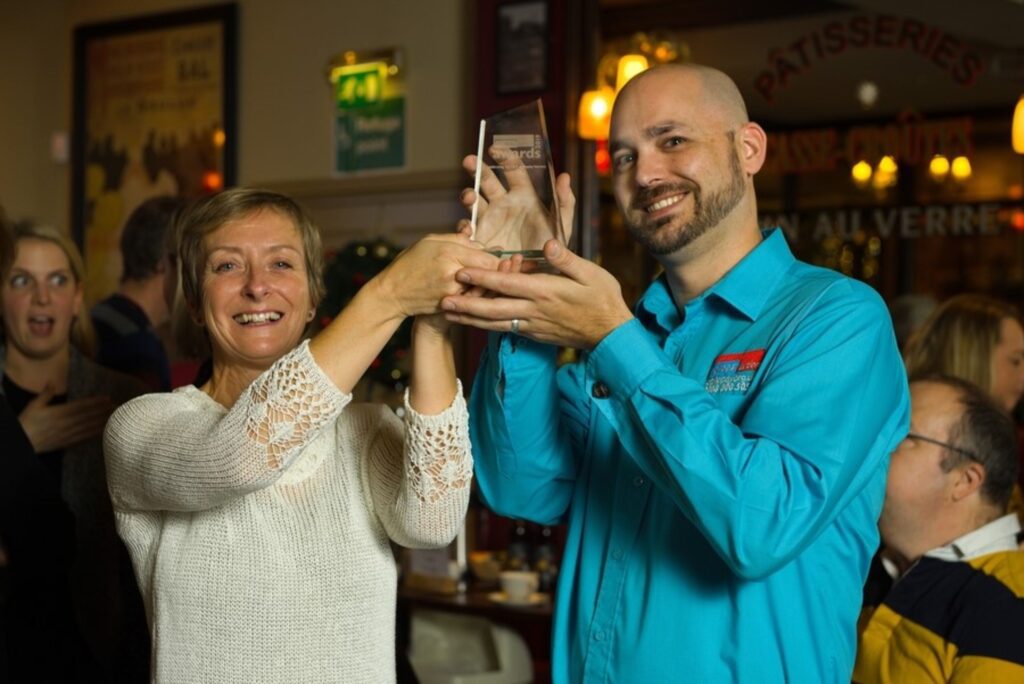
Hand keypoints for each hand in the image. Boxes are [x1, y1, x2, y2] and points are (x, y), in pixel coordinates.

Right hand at [18, 384, 114, 452]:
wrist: (23, 443)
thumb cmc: (27, 423)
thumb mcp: (34, 405)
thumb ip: (46, 394)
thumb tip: (51, 381)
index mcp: (59, 413)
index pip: (81, 406)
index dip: (95, 402)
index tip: (107, 398)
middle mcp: (66, 423)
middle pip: (89, 416)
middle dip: (104, 410)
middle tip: (119, 406)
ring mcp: (68, 434)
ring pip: (90, 427)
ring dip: (104, 421)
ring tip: (117, 416)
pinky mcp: (68, 443)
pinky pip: (85, 438)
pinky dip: (96, 434)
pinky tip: (106, 431)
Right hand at [373, 233, 499, 318]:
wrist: (393, 293)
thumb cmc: (411, 263)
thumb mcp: (431, 241)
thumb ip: (458, 239)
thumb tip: (483, 243)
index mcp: (449, 253)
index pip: (488, 258)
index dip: (498, 260)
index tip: (502, 260)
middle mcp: (453, 273)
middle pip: (490, 275)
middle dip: (498, 274)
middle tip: (506, 273)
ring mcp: (453, 292)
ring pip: (483, 290)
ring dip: (489, 287)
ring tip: (495, 283)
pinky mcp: (451, 306)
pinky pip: (472, 300)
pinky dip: (478, 297)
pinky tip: (479, 294)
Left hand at [441, 239, 633, 349]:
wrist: (611, 334)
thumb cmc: (603, 298)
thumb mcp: (590, 272)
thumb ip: (566, 259)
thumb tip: (548, 243)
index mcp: (545, 291)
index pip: (506, 284)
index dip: (482, 279)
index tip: (461, 272)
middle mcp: (534, 310)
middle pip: (492, 309)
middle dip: (466, 305)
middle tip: (441, 300)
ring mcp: (533, 325)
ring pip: (495, 324)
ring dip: (470, 319)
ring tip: (449, 314)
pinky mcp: (534, 334)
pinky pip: (505, 330)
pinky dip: (487, 327)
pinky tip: (474, 323)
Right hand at [460, 154, 575, 251]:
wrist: (537, 276)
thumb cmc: (552, 248)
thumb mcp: (562, 225)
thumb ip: (565, 201)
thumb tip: (564, 176)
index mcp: (523, 195)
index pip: (512, 169)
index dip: (504, 157)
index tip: (494, 149)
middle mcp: (503, 204)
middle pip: (486, 180)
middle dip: (476, 169)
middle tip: (469, 160)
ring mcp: (490, 220)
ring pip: (474, 202)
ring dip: (468, 196)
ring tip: (469, 198)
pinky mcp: (481, 238)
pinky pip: (468, 229)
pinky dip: (465, 228)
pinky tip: (468, 229)